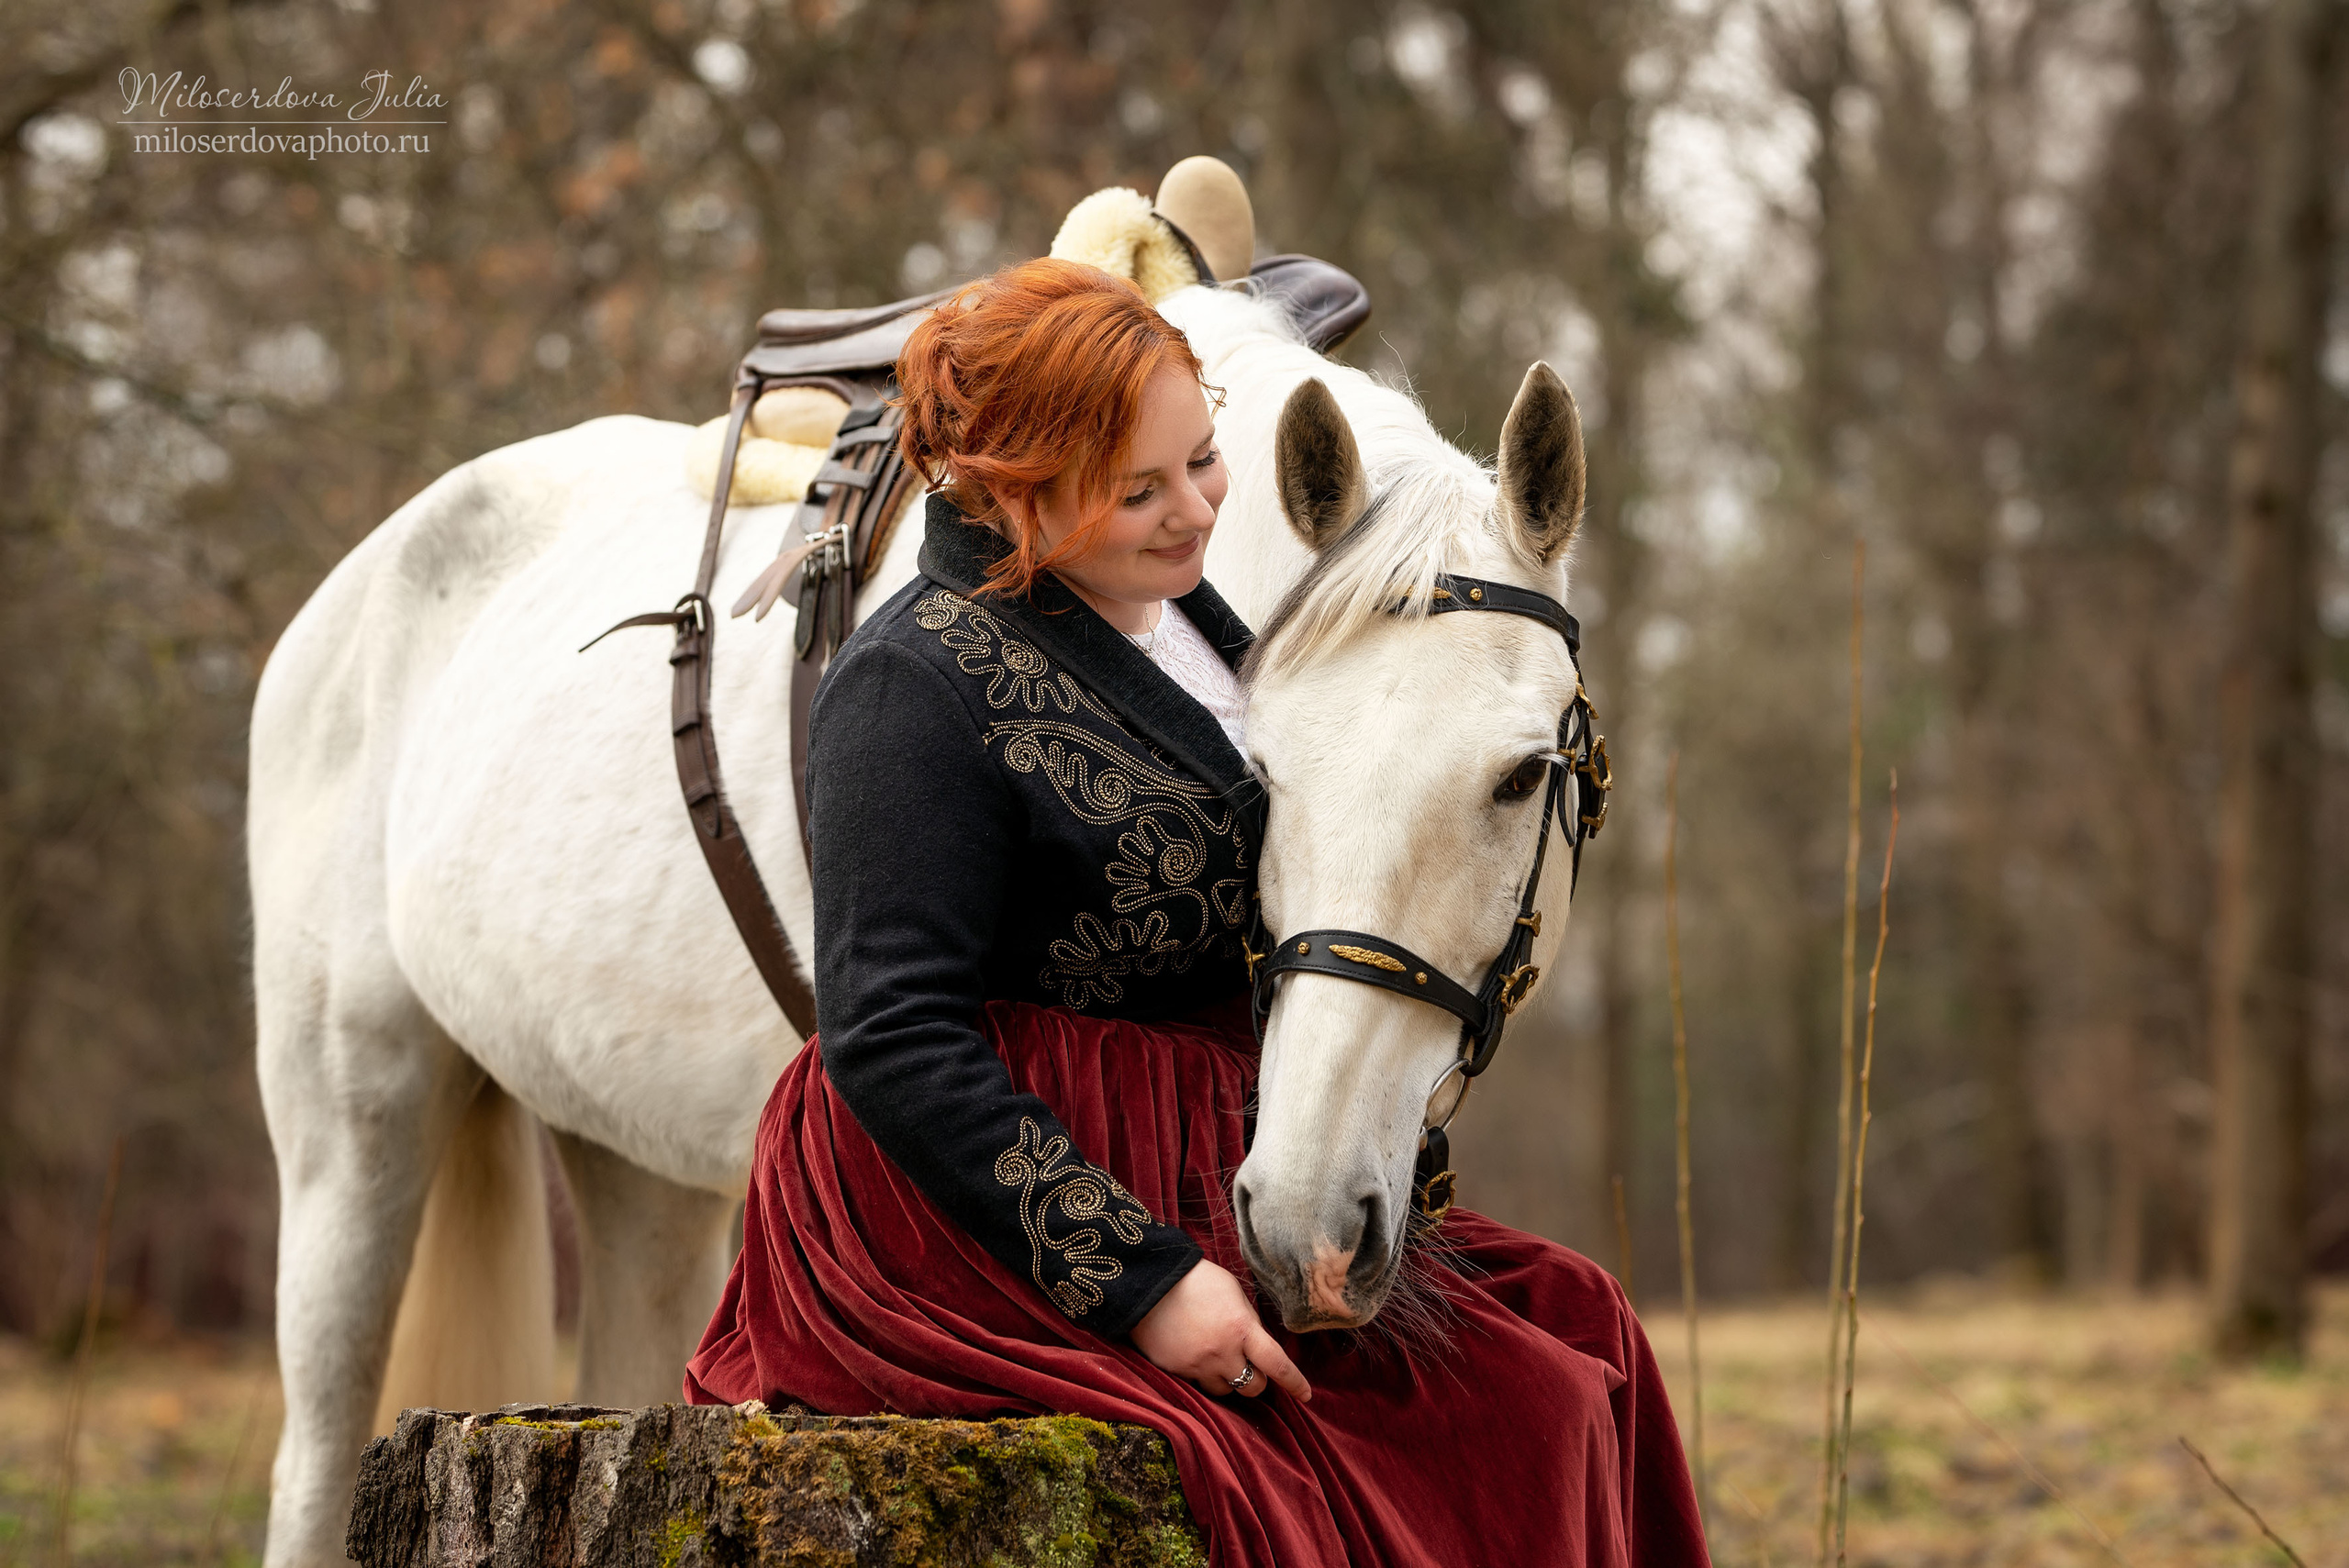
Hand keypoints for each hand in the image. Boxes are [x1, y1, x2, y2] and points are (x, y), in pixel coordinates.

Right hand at [1130, 1260, 1310, 1401]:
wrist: (1148, 1282)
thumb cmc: (1196, 1280)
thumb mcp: (1233, 1293)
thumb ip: (1248, 1321)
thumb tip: (1259, 1344)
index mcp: (1241, 1328)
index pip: (1277, 1365)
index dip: (1295, 1383)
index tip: (1306, 1395)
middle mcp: (1223, 1353)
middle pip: (1254, 1387)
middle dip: (1256, 1378)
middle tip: (1248, 1362)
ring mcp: (1198, 1366)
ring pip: (1225, 1391)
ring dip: (1227, 1379)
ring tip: (1216, 1355)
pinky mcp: (1176, 1372)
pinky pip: (1198, 1385)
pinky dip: (1203, 1374)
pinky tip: (1195, 1352)